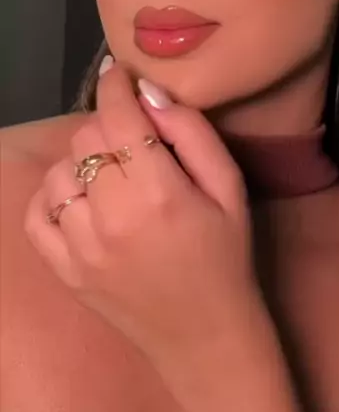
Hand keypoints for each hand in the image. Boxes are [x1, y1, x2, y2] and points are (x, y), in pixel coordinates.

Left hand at [24, 61, 261, 386]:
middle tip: (134, 138)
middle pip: (87, 139)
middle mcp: (111, 217)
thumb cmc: (226, 256)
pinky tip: (83, 200)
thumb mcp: (230, 188)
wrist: (205, 336)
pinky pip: (36, 216)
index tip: (120, 75)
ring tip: (113, 174)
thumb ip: (192, 134)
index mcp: (157, 193)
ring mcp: (80, 248)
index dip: (115, 85)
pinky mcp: (65, 271)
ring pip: (59, 171)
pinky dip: (54, 197)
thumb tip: (149, 93)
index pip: (117, 117)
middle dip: (109, 124)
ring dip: (84, 161)